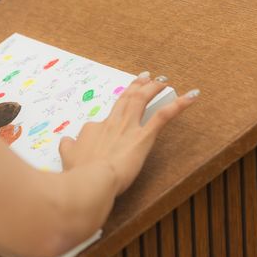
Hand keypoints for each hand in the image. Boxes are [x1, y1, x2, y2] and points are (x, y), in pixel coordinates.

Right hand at [59, 73, 198, 195]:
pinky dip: (179, 104)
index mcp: (93, 128)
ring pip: (142, 100)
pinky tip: (191, 96)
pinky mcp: (144, 136)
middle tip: (145, 77)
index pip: (102, 121)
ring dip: (153, 88)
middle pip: (126, 99)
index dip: (108, 122)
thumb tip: (65, 141)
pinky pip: (164, 116)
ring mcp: (129, 127)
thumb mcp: (67, 158)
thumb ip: (68, 147)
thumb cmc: (79, 172)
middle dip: (136, 87)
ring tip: (162, 80)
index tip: (110, 126)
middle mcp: (112, 123)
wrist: (91, 180)